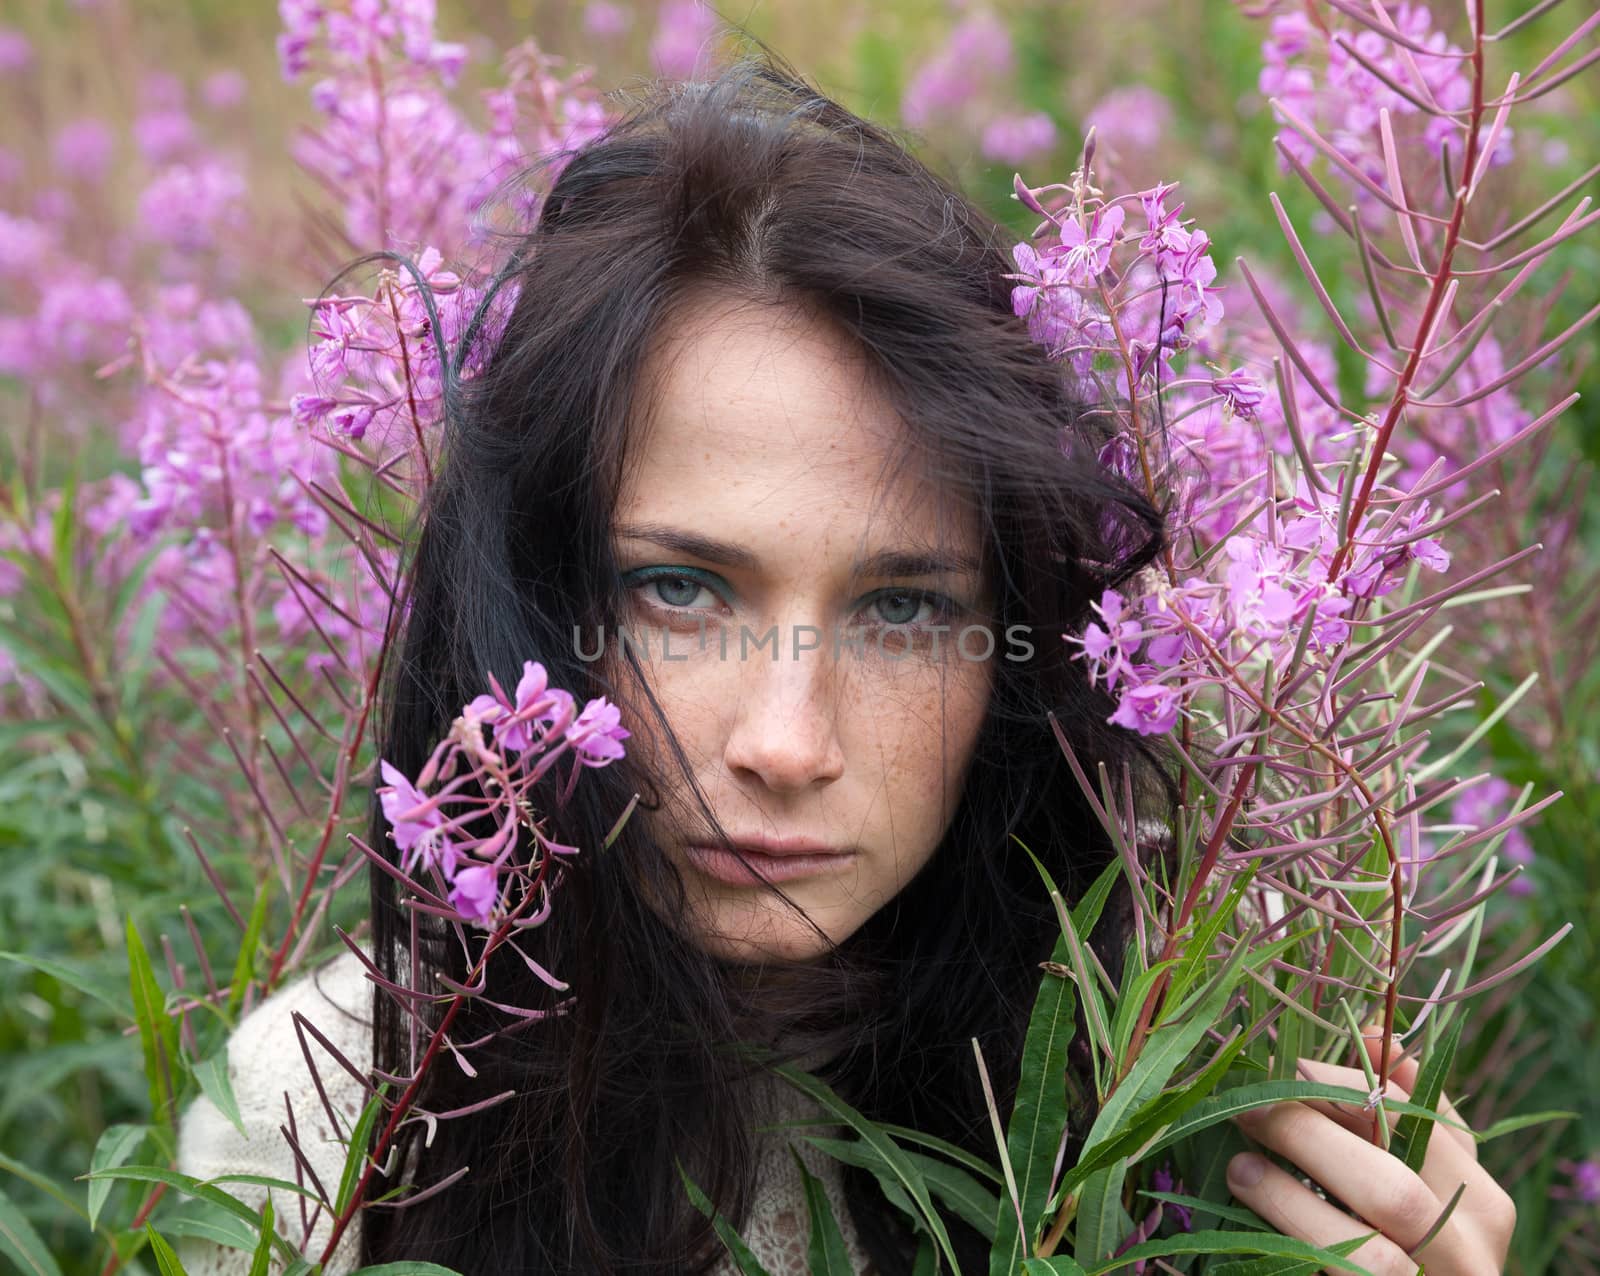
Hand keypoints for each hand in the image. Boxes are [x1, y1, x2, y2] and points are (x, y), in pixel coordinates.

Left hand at [1225, 1032, 1515, 1274]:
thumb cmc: (1408, 1237)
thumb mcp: (1418, 1175)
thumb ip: (1404, 1112)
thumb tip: (1378, 1029)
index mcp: (1482, 1202)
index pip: (1423, 1126)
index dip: (1349, 1085)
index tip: (1286, 1060)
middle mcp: (1470, 1255)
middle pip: (1391, 1186)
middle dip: (1309, 1136)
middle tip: (1249, 1103)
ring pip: (1368, 1252)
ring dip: (1290, 1198)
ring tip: (1240, 1164)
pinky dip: (1287, 1238)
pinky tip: (1247, 1205)